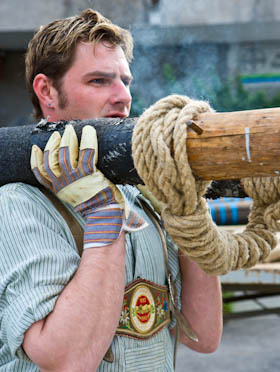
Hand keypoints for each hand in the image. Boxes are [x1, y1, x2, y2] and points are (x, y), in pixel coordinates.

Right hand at [31, 124, 146, 247]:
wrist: (107, 215)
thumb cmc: (95, 204)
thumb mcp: (76, 196)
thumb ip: (71, 185)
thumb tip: (73, 170)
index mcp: (59, 189)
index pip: (40, 174)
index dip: (35, 159)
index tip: (36, 148)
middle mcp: (64, 184)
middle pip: (51, 160)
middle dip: (53, 144)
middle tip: (59, 133)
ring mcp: (76, 179)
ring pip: (65, 154)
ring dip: (67, 139)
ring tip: (70, 130)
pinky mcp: (90, 174)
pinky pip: (87, 152)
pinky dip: (87, 139)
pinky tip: (88, 131)